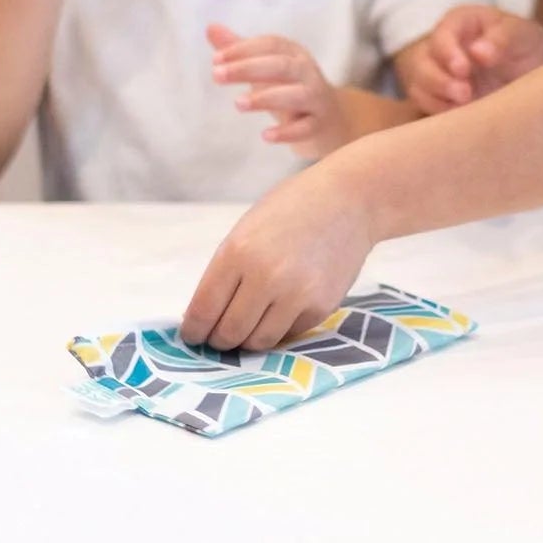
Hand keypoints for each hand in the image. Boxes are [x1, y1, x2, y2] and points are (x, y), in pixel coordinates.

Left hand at [181, 160, 375, 350]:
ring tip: (248, 327)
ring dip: (247, 340)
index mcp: (238, 252)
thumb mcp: (246, 230)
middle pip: (228, 333)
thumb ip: (226, 272)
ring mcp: (296, 295)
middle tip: (219, 336)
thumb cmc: (291, 209)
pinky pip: (288, 335)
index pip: (203, 310)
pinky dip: (278, 329)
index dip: (193, 330)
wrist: (349, 201)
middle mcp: (265, 277)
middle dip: (219, 339)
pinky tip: (279, 311)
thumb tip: (205, 317)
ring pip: (258, 342)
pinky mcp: (321, 307)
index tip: (193, 335)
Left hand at [207, 25, 349, 158]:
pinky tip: (266, 136)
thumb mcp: (266, 69)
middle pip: (281, 65)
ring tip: (238, 103)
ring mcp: (316, 99)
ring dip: (267, 97)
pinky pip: (306, 128)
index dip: (243, 49)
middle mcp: (307, 73)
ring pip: (297, 94)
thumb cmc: (291, 89)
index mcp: (293, 54)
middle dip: (248, 68)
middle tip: (217, 75)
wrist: (331, 121)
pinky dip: (288, 132)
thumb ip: (240, 50)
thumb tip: (211, 28)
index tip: (216, 59)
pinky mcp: (320, 125)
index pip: (270, 44)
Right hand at [399, 5, 542, 113]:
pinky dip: (439, 113)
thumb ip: (503, 38)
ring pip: (419, 86)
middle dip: (439, 80)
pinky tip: (460, 119)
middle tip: (465, 94)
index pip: (442, 34)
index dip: (447, 52)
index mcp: (460, 23)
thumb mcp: (522, 34)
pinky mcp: (440, 99)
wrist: (530, 72)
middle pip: (422, 62)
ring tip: (464, 107)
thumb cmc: (522, 44)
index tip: (463, 69)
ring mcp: (438, 73)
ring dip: (436, 99)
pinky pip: (427, 107)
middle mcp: (442, 48)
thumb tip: (478, 52)